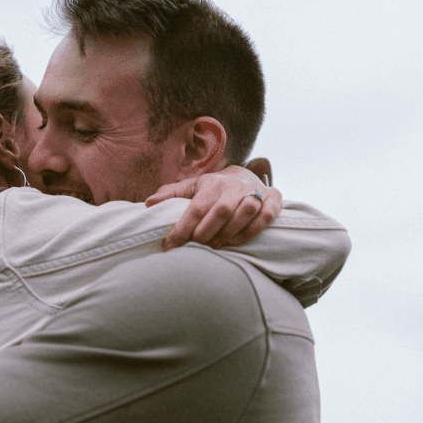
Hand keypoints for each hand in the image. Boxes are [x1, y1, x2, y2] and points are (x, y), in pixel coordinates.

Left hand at [145, 162, 282, 250]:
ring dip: (228, 234)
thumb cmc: (214, 187)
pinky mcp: (274, 199)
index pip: (196, 207)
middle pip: (221, 211)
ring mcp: (257, 191)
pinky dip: (250, 231)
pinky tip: (234, 242)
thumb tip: (148, 203)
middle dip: (205, 233)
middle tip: (195, 246)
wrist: (245, 175)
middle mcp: (236, 185)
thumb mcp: (192, 187)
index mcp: (213, 182)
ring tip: (214, 245)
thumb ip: (172, 194)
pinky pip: (265, 217)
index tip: (169, 245)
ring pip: (246, 212)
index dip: (182, 228)